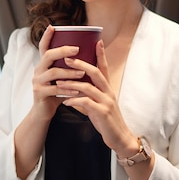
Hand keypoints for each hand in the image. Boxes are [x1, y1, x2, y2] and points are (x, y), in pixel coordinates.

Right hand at [31, 25, 86, 118]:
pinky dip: (68, 90)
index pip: (43, 47)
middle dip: (63, 51)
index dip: (46, 36)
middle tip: (77, 49)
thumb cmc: (55, 92)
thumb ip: (67, 67)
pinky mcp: (39, 93)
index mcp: (43, 64)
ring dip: (69, 72)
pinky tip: (78, 91)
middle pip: (48, 56)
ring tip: (83, 72)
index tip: (53, 26)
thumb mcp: (60, 77)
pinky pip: (55, 90)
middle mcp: (38, 70)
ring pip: (53, 73)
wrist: (43, 111)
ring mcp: (37, 82)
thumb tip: (86, 54)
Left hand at [56, 40, 137, 155]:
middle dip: (80, 64)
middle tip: (66, 58)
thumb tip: (76, 87)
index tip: (97, 41)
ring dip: (72, 83)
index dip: (101, 55)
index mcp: (107, 88)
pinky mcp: (102, 113)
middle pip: (95, 72)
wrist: (120, 138)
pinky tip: (65, 102)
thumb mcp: (99, 104)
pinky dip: (74, 101)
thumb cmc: (107, 120)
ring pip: (88, 87)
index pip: (104, 68)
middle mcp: (108, 92)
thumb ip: (90, 94)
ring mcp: (106, 102)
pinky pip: (86, 103)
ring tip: (59, 82)